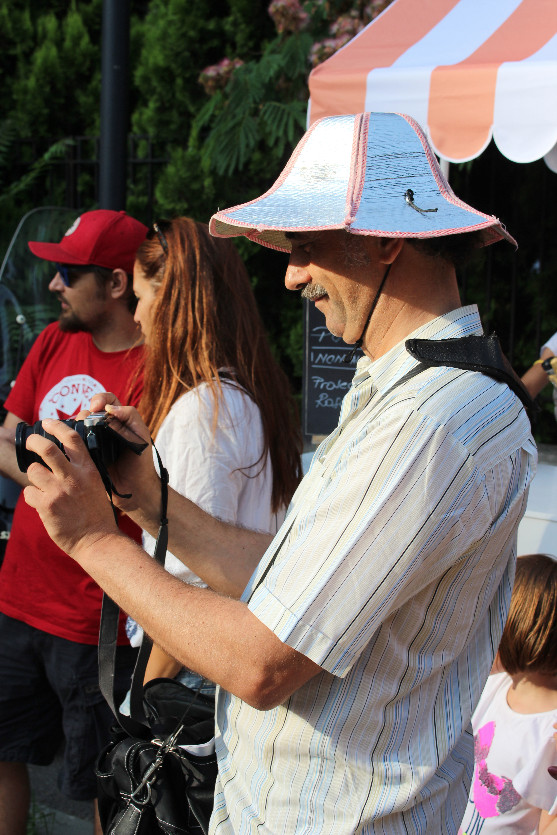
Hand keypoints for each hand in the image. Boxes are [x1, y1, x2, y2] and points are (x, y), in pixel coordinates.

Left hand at [23, 419, 119, 558]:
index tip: (47, 422)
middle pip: (47, 448)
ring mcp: (59, 491)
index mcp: (88, 470)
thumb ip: (82, 470)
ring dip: (34, 476)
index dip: (57, 426)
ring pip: (33, 471)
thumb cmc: (97, 514)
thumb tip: (65, 456)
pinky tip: (43, 504)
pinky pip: (29, 493)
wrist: (97, 541)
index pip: (72, 438)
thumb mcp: (97, 485)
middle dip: (33, 442)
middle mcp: (73, 477)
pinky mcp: (47, 506)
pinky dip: (32, 496)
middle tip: (29, 442)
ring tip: (41, 486)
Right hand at [79, 392, 158, 517]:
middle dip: (84, 415)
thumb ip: (130, 416)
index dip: (99, 398)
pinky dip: (67, 442)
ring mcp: (92, 442)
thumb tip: (109, 408)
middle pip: (87, 412)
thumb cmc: (141, 461)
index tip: (96, 407)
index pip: (106, 400)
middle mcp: (103, 429)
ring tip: (78, 437)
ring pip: (76, 427)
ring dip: (74, 428)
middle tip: (86, 424)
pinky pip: (71, 444)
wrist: (134, 488)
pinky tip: (68, 446)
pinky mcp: (84, 455)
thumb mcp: (142, 436)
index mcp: (118, 420)